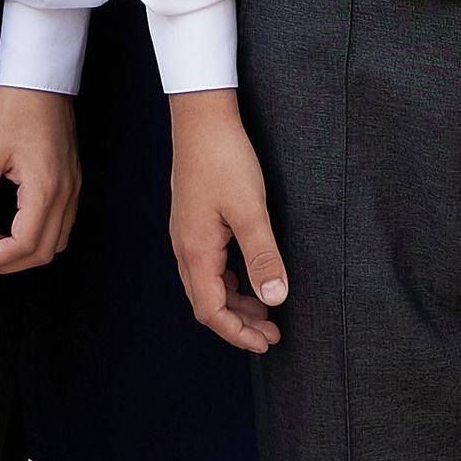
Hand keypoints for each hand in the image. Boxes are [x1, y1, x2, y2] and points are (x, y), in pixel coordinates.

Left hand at [0, 88, 79, 274]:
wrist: (42, 79)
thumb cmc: (15, 108)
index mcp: (46, 188)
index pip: (25, 245)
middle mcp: (66, 193)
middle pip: (45, 252)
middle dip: (10, 262)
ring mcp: (73, 187)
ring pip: (56, 241)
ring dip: (26, 251)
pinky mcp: (72, 180)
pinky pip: (62, 223)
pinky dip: (39, 235)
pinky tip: (15, 223)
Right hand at [167, 90, 287, 354]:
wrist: (202, 117)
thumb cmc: (224, 159)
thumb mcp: (251, 210)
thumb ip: (263, 256)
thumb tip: (276, 298)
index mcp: (196, 251)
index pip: (211, 311)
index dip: (237, 334)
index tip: (265, 343)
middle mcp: (185, 247)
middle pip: (206, 302)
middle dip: (238, 323)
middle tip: (271, 334)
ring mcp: (187, 233)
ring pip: (207, 284)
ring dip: (235, 302)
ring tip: (265, 310)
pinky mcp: (193, 220)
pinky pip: (208, 265)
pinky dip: (229, 281)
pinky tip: (248, 277)